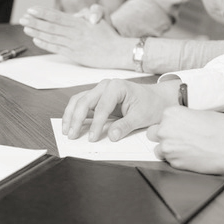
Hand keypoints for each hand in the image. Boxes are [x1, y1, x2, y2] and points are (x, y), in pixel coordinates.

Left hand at [19, 5, 135, 69]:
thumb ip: (87, 14)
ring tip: (26, 28)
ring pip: (52, 37)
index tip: (31, 9)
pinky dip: (46, 44)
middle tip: (23, 18)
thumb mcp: (99, 20)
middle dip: (35, 21)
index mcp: (80, 23)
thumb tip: (76, 15)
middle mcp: (75, 32)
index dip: (43, 13)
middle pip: (51, 26)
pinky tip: (37, 40)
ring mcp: (74, 44)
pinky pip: (57, 48)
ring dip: (37, 32)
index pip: (58, 16)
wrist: (118, 52)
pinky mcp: (75, 55)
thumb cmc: (109, 36)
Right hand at [62, 79, 179, 141]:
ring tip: (66, 130)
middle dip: (76, 119)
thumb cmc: (151, 104)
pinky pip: (81, 103)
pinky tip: (70, 124)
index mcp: (116, 87)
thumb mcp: (141, 117)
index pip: (101, 107)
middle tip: (72, 135)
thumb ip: (125, 126)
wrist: (157, 98)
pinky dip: (74, 113)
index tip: (92, 138)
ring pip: (78, 100)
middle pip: (84, 101)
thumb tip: (112, 136)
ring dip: (70, 115)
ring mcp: (99, 90)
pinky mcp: (97, 97)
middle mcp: (105, 85)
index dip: (96, 124)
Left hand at [147, 107, 223, 173]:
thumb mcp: (199, 114)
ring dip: (167, 150)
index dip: (169, 126)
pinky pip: (168, 161)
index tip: (177, 129)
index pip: (160, 120)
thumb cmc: (222, 129)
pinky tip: (189, 157)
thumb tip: (178, 124)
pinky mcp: (174, 162)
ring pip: (158, 150)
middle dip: (163, 137)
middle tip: (176, 140)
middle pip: (152, 134)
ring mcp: (167, 147)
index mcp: (170, 114)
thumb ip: (182, 118)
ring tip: (183, 150)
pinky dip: (176, 160)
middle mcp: (164, 129)